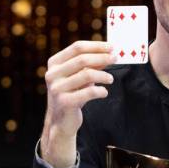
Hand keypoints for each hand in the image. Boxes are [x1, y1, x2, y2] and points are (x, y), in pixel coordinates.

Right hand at [40, 41, 115, 166]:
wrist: (61, 121)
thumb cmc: (72, 94)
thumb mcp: (80, 77)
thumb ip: (92, 65)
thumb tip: (110, 53)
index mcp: (54, 63)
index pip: (77, 47)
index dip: (96, 46)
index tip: (112, 47)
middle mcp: (52, 74)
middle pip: (82, 59)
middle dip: (102, 57)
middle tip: (116, 58)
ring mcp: (57, 88)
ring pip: (87, 74)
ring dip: (103, 75)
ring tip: (110, 79)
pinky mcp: (65, 102)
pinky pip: (89, 92)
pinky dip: (100, 91)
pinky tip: (104, 92)